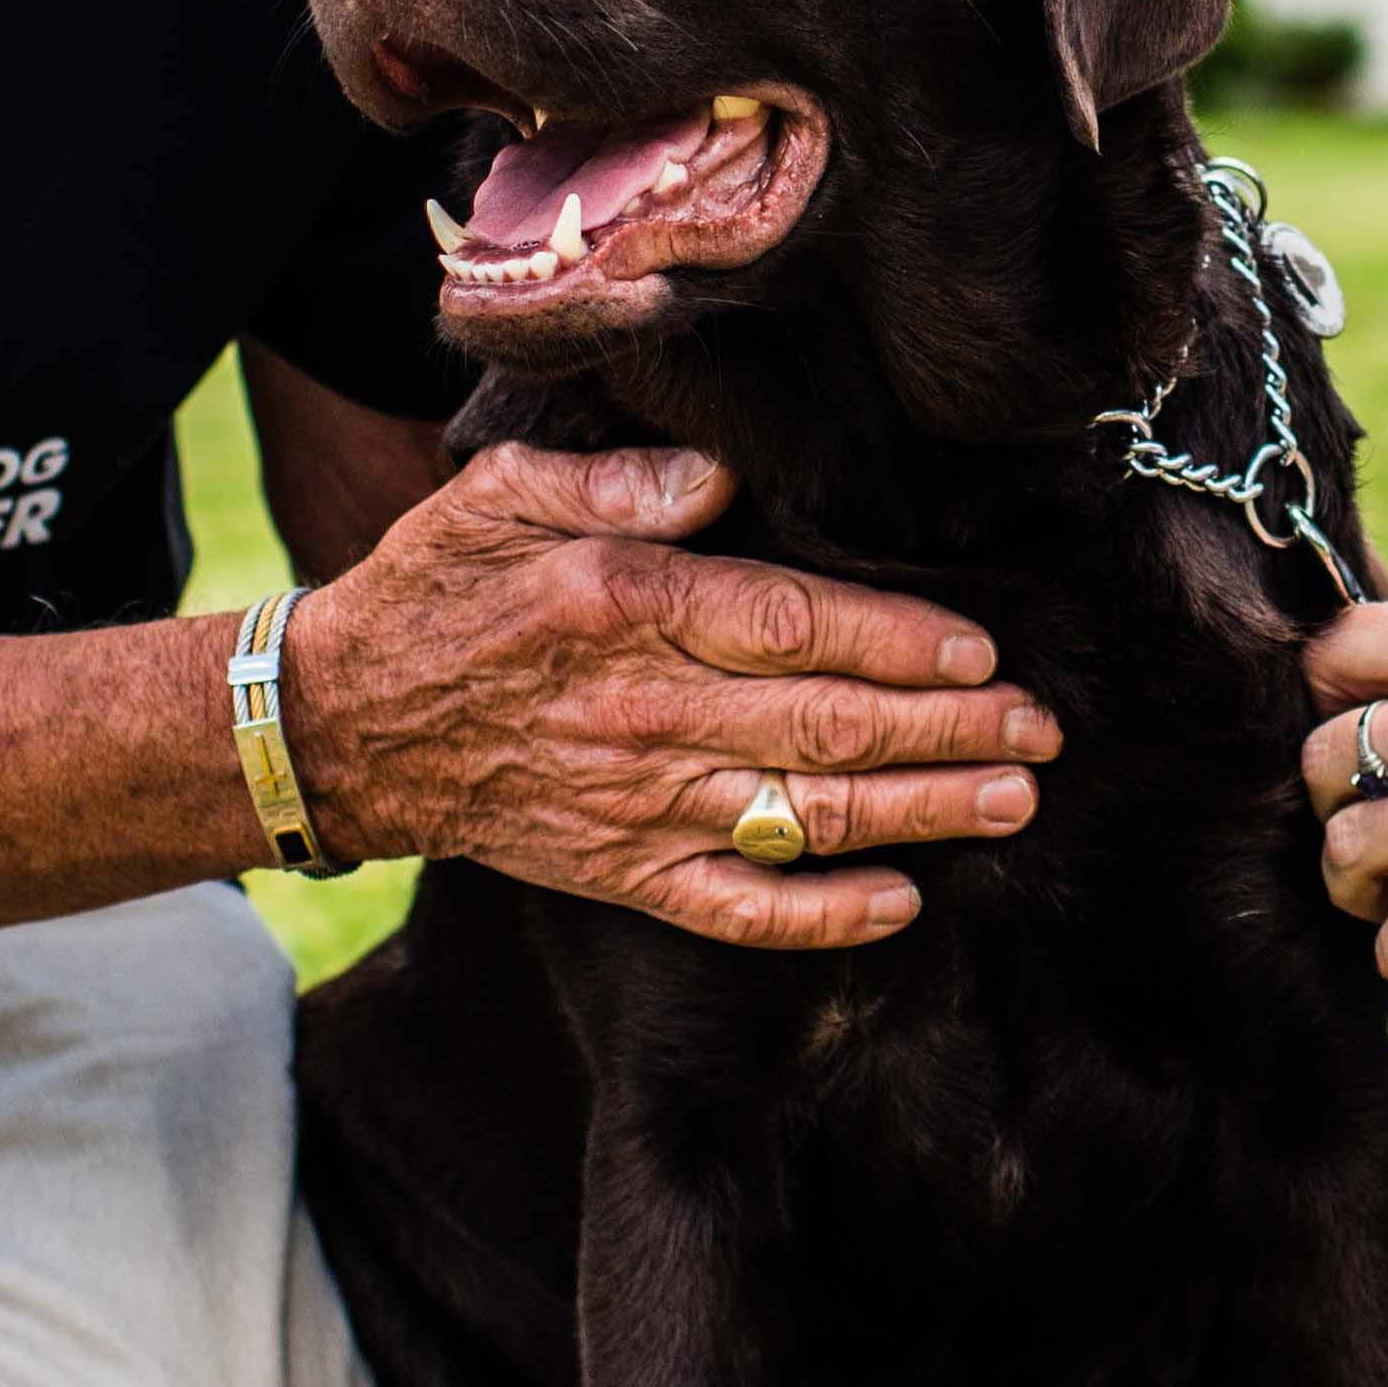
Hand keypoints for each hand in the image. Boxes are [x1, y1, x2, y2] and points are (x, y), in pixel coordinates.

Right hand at [285, 443, 1060, 947]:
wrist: (345, 725)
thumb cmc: (438, 590)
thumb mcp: (505, 496)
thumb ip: (619, 480)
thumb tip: (725, 473)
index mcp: (625, 609)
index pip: (792, 626)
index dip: (897, 640)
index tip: (980, 649)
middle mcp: (643, 713)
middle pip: (825, 726)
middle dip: (948, 731)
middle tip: (1042, 732)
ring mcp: (638, 804)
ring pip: (804, 815)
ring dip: (920, 813)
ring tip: (1012, 804)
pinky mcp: (624, 871)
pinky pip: (735, 906)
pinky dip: (820, 912)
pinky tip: (900, 903)